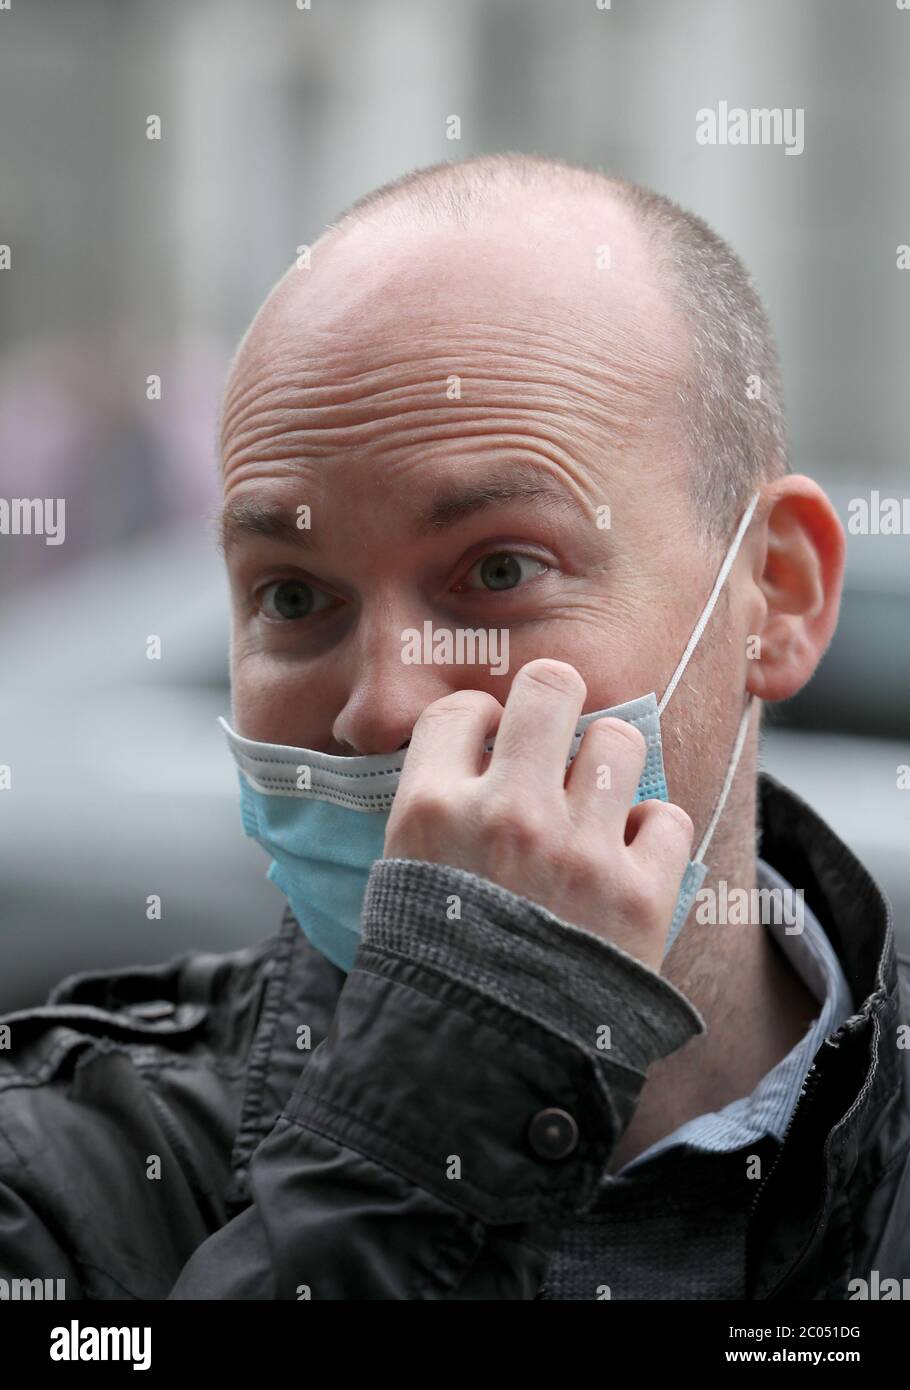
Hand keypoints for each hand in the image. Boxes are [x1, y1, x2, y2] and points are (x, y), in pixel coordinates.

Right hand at [383, 658, 694, 972]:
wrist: (478, 1073)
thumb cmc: (431, 973)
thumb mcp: (399, 880)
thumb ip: (432, 807)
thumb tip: (472, 751)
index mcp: (431, 809)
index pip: (464, 708)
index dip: (481, 722)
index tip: (490, 748)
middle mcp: (507, 815)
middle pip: (551, 686)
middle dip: (555, 703)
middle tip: (555, 740)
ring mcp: (578, 852)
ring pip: (619, 740)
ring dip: (607, 767)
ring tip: (593, 806)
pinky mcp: (639, 894)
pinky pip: (668, 817)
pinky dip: (651, 838)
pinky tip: (625, 862)